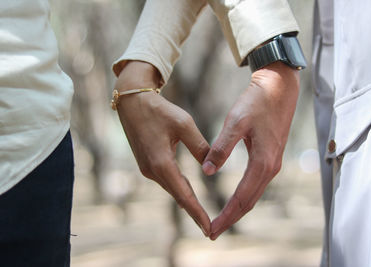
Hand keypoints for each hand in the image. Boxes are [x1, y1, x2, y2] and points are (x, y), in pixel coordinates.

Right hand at [115, 61, 210, 235]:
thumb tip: (211, 167)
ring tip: (201, 216)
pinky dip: (179, 189)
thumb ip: (199, 147)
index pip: (183, 194)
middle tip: (209, 229)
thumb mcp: (184, 125)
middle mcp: (152, 170)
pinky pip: (166, 180)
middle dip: (193, 212)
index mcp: (161, 163)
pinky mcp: (146, 164)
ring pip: (172, 189)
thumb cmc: (160, 110)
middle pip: (177, 196)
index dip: (196, 213)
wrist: (133, 102)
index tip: (207, 228)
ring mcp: (147, 168)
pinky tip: (188, 194)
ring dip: (186, 201)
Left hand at [202, 62, 299, 239]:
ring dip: (237, 209)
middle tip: (212, 232)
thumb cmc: (257, 102)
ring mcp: (273, 163)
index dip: (226, 216)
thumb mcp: (236, 122)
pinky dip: (244, 196)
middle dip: (231, 218)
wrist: (279, 87)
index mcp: (263, 163)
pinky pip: (256, 184)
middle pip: (249, 202)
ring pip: (253, 195)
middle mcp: (271, 168)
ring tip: (221, 220)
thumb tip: (208, 171)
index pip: (242, 199)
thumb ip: (222, 147)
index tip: (211, 230)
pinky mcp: (270, 157)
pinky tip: (234, 199)